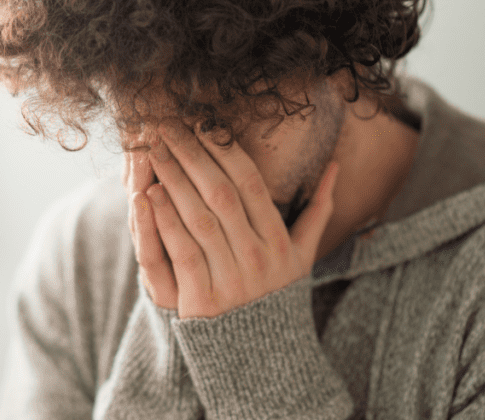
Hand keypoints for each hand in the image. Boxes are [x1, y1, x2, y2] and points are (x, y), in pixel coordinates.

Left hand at [127, 121, 338, 318]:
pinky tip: (149, 196)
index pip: (251, 184)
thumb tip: (336, 165)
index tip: (202, 124)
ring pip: (199, 219)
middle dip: (192, 156)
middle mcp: (257, 258)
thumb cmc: (278, 296)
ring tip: (154, 152)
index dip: (226, 151)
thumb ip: (319, 209)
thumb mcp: (303, 255)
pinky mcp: (202, 301)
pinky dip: (164, 222)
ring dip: (174, 181)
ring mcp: (231, 280)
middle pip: (221, 195)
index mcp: (279, 242)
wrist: (264, 359)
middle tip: (166, 127)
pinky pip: (181, 252)